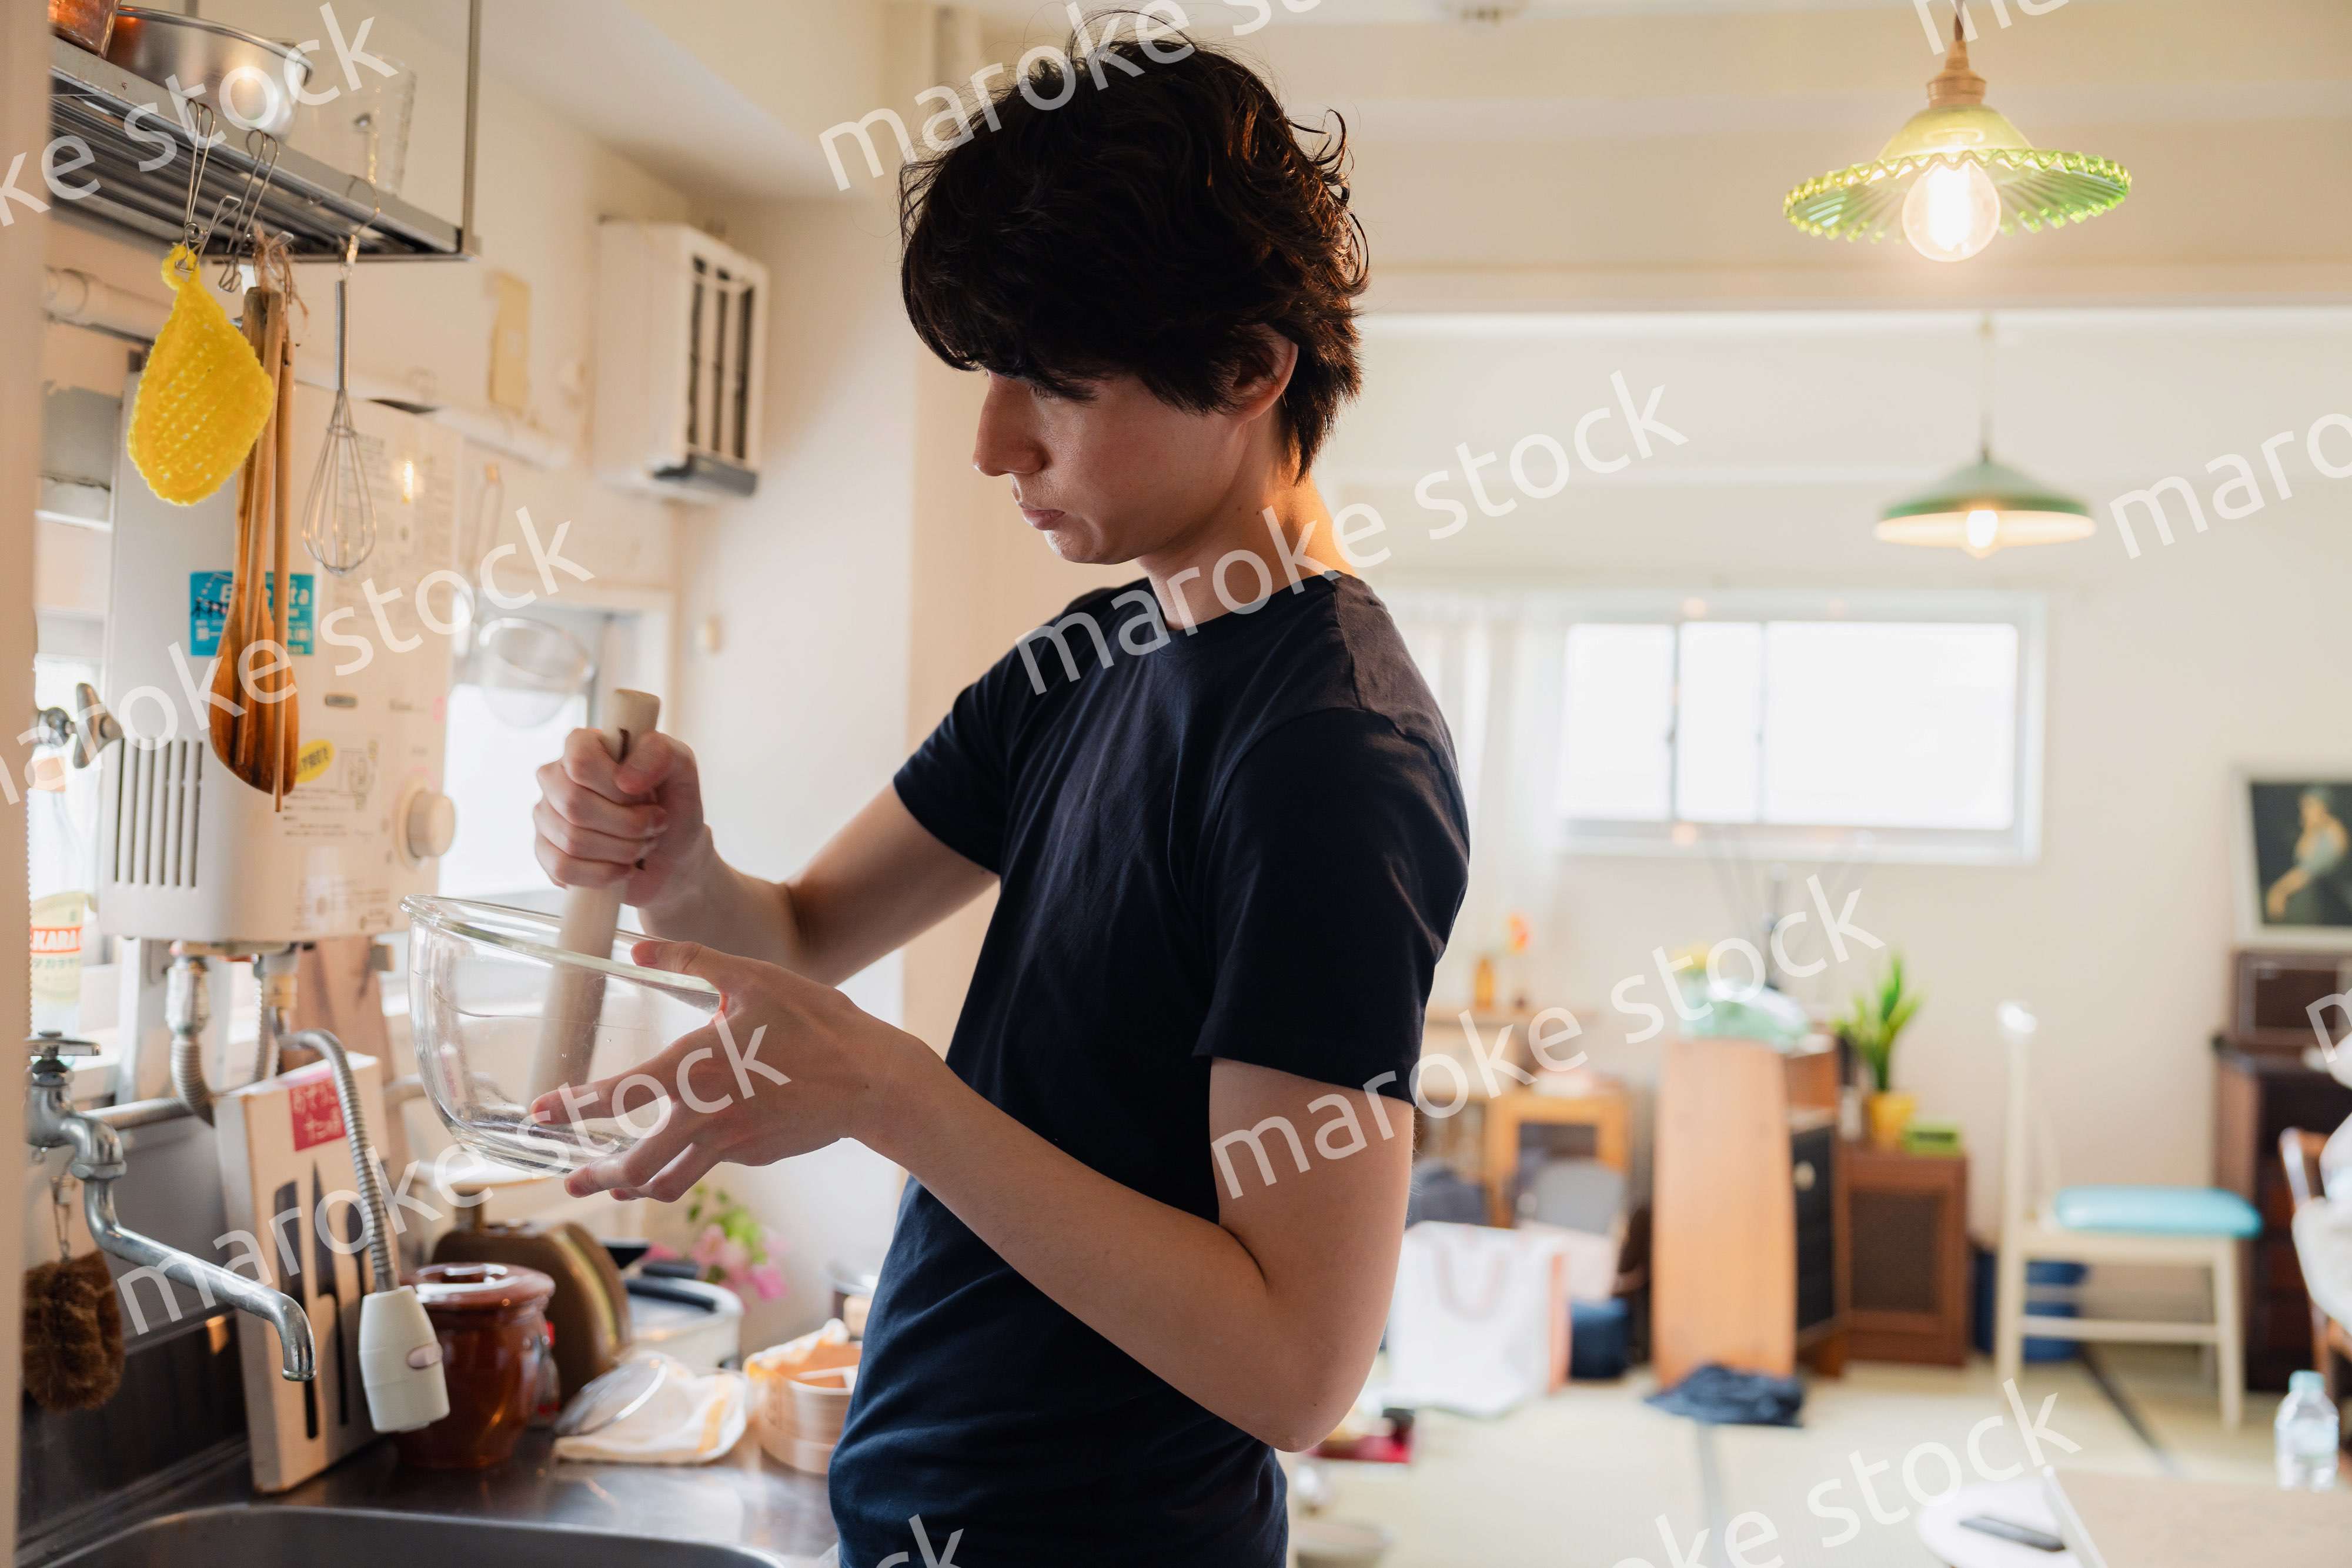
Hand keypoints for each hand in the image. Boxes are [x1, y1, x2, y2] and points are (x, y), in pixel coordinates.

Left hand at [533, 940, 937, 1202]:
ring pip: (667, 1182)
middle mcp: (705, 1113)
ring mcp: (730, 1142)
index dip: (573, 1107)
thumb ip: (692, 962)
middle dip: (595, 1176)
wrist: (872, 1080)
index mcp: (696, 1066)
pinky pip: (709, 1165)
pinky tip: (687, 1152)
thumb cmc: (815, 1021)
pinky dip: (686, 1165)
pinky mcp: (752, 1155)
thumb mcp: (753, 978)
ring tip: (611, 1185)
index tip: (540, 1114)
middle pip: (635, 1164)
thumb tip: (638, 947)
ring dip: (633, 1187)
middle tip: (569, 1179)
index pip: (618, 1093)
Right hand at [534, 728, 708, 909]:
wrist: (674, 857)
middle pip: (575, 804)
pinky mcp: (546, 852)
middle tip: (653, 826)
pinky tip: (623, 868)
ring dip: (622, 850)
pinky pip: (563, 868)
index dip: (617, 787)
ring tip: (643, 845)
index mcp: (584, 746)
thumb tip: (625, 780)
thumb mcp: (682, 769)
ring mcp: (546, 815)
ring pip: (572, 840)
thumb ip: (660, 753)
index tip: (647, 795)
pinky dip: (603, 874)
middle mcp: (557, 777)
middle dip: (628, 824)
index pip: (580, 760)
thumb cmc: (673, 806)